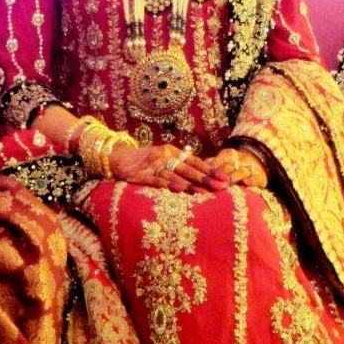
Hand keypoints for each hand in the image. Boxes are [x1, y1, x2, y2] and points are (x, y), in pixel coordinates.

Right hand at [108, 143, 229, 192]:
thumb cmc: (145, 161)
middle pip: (189, 168)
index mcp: (172, 152)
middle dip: (206, 178)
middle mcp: (165, 156)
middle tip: (221, 186)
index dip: (210, 169)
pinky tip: (179, 190)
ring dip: (191, 183)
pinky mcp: (141, 175)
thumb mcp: (163, 158)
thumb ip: (179, 164)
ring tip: (205, 191)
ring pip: (175, 175)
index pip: (195, 161)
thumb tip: (202, 175)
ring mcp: (153, 165)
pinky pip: (157, 180)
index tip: (225, 177)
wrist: (118, 158)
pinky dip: (169, 185)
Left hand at [207, 147, 267, 188]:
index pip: (218, 161)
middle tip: (211, 185)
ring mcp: (250, 168)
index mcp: (228, 154)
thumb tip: (199, 167)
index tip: (203, 177)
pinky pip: (256, 178)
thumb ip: (211, 164)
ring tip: (224, 186)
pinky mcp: (259, 177)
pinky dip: (251, 181)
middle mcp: (240, 159)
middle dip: (220, 176)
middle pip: (228, 167)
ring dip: (232, 179)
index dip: (210, 170)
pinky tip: (246, 183)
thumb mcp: (222, 160)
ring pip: (240, 172)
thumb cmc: (233, 164)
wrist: (257, 161)